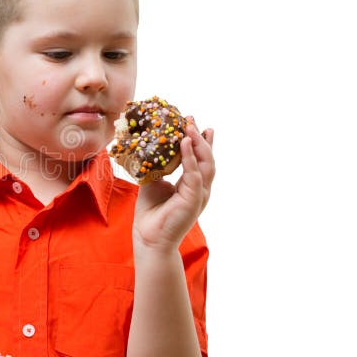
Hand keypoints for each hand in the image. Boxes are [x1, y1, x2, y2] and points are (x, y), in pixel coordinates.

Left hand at [133, 118, 214, 249]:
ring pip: (205, 163)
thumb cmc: (151, 213)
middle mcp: (199, 188)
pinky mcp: (194, 199)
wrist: (149, 237)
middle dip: (200, 137)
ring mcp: (199, 194)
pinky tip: (184, 143)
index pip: (200, 159)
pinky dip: (190, 157)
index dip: (199, 141)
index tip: (193, 123)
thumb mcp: (153, 182)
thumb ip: (156, 166)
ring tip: (189, 126)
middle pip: (206, 158)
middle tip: (191, 119)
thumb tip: (149, 148)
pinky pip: (194, 174)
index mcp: (192, 184)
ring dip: (197, 143)